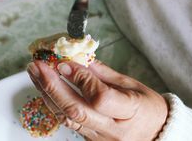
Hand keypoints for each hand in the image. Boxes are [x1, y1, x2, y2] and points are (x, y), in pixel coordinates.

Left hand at [27, 60, 167, 140]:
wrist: (156, 134)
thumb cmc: (148, 108)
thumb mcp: (133, 85)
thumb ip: (104, 74)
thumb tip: (79, 59)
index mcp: (130, 111)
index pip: (99, 97)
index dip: (80, 79)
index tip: (64, 62)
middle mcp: (113, 129)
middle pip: (76, 110)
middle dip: (52, 86)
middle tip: (37, 66)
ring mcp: (100, 138)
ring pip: (67, 118)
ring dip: (48, 94)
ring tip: (35, 74)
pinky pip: (68, 123)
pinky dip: (55, 104)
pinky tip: (46, 89)